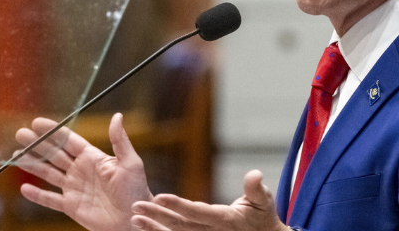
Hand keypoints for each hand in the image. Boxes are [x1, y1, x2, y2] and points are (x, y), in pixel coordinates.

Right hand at [15, 113, 151, 230]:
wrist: (134, 219)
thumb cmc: (136, 191)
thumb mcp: (130, 163)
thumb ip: (120, 141)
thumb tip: (117, 116)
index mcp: (93, 158)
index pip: (69, 141)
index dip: (53, 132)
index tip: (37, 122)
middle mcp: (81, 171)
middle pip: (54, 154)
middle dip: (37, 144)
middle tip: (21, 133)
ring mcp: (74, 188)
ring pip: (48, 174)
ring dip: (32, 165)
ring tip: (16, 155)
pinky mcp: (71, 206)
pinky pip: (51, 200)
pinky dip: (38, 195)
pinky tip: (25, 188)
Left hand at [130, 170, 289, 230]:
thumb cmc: (262, 217)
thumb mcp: (264, 202)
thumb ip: (256, 189)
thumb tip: (255, 174)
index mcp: (224, 219)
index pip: (197, 212)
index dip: (178, 205)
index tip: (160, 197)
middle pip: (180, 224)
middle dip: (157, 216)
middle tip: (136, 206)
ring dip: (153, 227)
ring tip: (134, 218)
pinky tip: (144, 227)